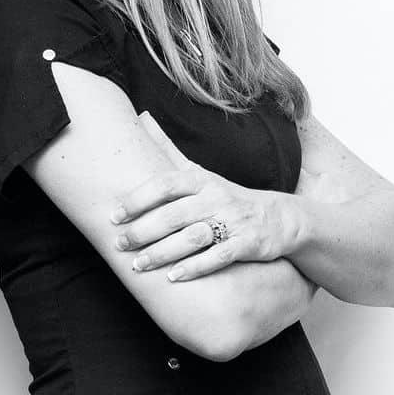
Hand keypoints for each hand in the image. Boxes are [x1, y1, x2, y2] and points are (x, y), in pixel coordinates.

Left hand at [109, 112, 297, 280]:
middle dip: (143, 231)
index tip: (114, 216)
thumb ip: (167, 148)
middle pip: (174, 214)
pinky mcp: (248, 244)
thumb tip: (141, 116)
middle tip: (120, 245)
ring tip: (139, 265)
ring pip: (193, 237)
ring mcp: (233, 221)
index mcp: (200, 180)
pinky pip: (219, 257)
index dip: (138, 199)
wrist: (279, 218)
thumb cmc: (225, 195)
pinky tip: (173, 278)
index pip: (165, 184)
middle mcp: (216, 197)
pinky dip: (195, 267)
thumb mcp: (198, 171)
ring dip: (163, 253)